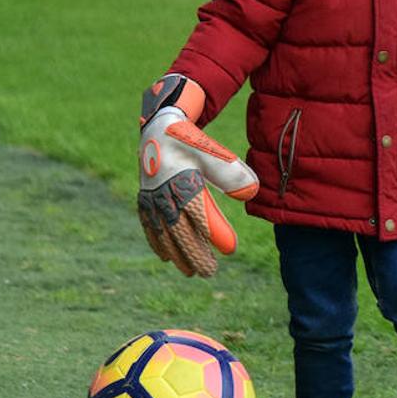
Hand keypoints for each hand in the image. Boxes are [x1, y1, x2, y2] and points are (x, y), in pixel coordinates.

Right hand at [137, 74, 258, 276]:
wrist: (159, 125)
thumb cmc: (190, 140)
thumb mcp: (214, 152)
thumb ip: (231, 172)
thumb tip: (251, 191)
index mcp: (184, 183)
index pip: (200, 216)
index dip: (215, 235)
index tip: (230, 250)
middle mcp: (166, 194)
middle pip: (180, 232)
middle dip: (194, 254)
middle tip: (209, 272)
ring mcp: (152, 198)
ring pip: (164, 233)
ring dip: (176, 254)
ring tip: (189, 272)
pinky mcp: (145, 198)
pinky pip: (149, 225)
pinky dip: (156, 242)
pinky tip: (164, 256)